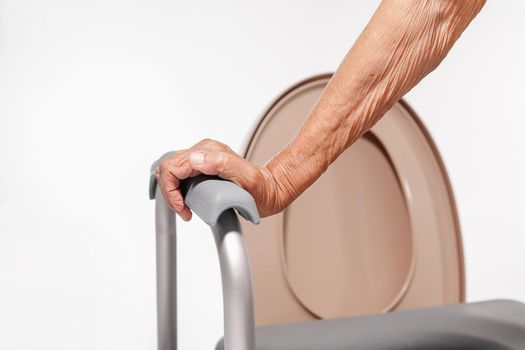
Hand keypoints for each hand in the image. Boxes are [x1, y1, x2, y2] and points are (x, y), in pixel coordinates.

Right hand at [156, 139, 287, 220]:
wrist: (270, 190)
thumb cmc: (261, 188)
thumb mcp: (246, 178)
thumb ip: (221, 164)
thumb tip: (196, 159)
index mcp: (209, 151)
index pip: (173, 166)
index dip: (171, 190)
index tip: (184, 208)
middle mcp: (204, 151)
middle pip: (169, 167)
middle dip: (170, 192)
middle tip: (184, 211)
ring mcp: (203, 158)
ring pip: (172, 171)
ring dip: (173, 192)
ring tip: (186, 208)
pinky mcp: (203, 166)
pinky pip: (180, 175)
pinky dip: (178, 190)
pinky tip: (188, 201)